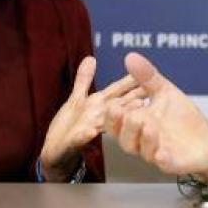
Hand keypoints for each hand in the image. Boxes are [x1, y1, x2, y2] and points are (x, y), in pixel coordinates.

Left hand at [39, 56, 140, 179]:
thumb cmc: (69, 125)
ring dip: (120, 117)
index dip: (133, 83)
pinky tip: (91, 131)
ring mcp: (88, 129)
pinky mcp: (74, 140)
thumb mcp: (77, 99)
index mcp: (100, 105)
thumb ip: (84, 79)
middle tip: (151, 94)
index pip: (119, 92)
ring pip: (107, 122)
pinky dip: (86, 134)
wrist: (56, 149)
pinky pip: (80, 138)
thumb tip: (91, 58)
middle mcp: (99, 117)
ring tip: (132, 109)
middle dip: (135, 101)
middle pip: (120, 107)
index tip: (150, 76)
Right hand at [106, 52, 207, 175]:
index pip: (114, 122)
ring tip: (149, 124)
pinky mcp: (172, 163)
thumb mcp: (165, 93)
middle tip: (135, 113)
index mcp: (136, 123)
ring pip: (140, 150)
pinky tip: (161, 153)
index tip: (124, 101)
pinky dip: (161, 158)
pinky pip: (162, 163)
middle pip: (123, 138)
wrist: (206, 139)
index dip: (115, 113)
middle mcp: (141, 140)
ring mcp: (156, 152)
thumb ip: (148, 77)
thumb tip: (131, 56)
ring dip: (143, 137)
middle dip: (126, 126)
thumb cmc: (181, 118)